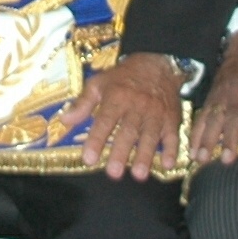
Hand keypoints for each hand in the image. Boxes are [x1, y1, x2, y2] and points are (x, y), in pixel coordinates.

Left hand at [64, 52, 185, 180]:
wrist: (158, 63)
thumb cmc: (123, 77)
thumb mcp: (99, 83)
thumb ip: (83, 103)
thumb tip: (65, 120)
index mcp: (116, 97)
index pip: (104, 121)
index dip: (96, 140)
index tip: (88, 159)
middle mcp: (136, 106)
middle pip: (128, 132)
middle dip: (121, 152)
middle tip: (113, 173)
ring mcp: (156, 113)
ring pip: (150, 136)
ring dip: (145, 155)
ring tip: (139, 175)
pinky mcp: (171, 118)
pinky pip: (172, 135)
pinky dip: (172, 150)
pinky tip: (168, 165)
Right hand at [189, 28, 237, 165]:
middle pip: (232, 116)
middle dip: (228, 138)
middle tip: (228, 159)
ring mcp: (221, 95)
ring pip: (213, 118)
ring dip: (207, 139)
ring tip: (202, 159)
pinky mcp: (211, 98)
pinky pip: (202, 116)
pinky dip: (195, 133)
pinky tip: (192, 151)